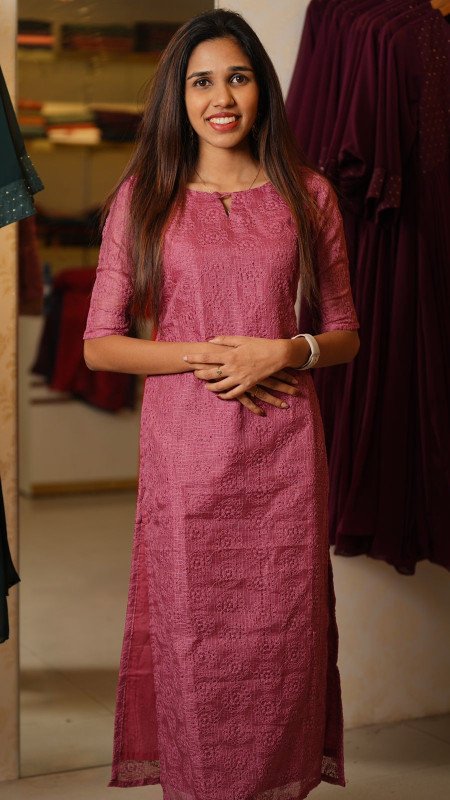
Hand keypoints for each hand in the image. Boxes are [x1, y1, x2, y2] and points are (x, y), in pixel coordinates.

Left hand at [182, 336, 298, 414]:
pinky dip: (225, 395)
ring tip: (205, 386)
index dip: (194, 358)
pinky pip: (233, 393)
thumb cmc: (259, 344)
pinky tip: (219, 394)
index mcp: (230, 355)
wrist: (277, 355)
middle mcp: (233, 367)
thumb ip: (225, 340)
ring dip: (210, 387)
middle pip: (210, 373)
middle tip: (193, 373)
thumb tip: (211, 340)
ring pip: (220, 386)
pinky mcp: (248, 385)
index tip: (184, 358)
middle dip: (199, 374)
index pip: (207, 357)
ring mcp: (240, 377)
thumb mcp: (242, 339)